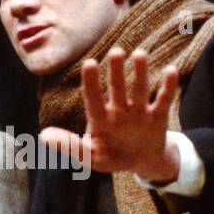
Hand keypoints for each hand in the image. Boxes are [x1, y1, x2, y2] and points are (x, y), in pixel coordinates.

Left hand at [40, 48, 181, 182]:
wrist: (142, 162)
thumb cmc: (112, 156)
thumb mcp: (90, 156)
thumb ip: (69, 146)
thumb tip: (43, 135)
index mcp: (100, 118)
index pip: (93, 98)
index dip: (91, 82)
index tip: (89, 63)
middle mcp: (119, 109)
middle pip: (117, 87)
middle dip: (116, 71)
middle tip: (115, 51)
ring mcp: (138, 111)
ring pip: (139, 89)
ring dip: (140, 72)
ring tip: (140, 54)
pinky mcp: (157, 116)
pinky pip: (162, 100)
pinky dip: (167, 87)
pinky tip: (170, 70)